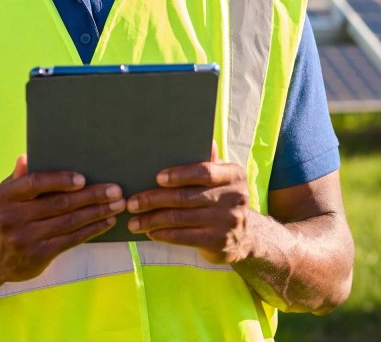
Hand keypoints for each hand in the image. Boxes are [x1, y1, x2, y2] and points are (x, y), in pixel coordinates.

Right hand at [0, 155, 125, 282]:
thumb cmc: (6, 215)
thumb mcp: (4, 195)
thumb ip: (19, 178)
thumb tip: (26, 157)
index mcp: (3, 197)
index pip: (35, 183)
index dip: (60, 180)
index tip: (83, 178)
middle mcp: (11, 218)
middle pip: (59, 204)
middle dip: (92, 196)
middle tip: (116, 190)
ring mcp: (24, 239)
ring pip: (69, 222)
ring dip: (97, 212)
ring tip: (118, 204)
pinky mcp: (37, 256)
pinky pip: (70, 240)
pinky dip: (91, 229)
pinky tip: (106, 221)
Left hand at [125, 144, 251, 263]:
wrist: (247, 235)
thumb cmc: (224, 198)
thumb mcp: (223, 178)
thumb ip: (210, 161)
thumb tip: (201, 137)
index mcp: (234, 175)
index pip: (204, 172)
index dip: (180, 175)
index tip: (157, 178)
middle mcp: (234, 197)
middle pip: (186, 197)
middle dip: (154, 199)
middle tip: (132, 203)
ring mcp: (227, 222)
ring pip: (181, 219)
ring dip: (153, 220)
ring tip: (134, 221)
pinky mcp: (219, 242)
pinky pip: (184, 237)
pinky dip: (164, 234)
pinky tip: (151, 232)